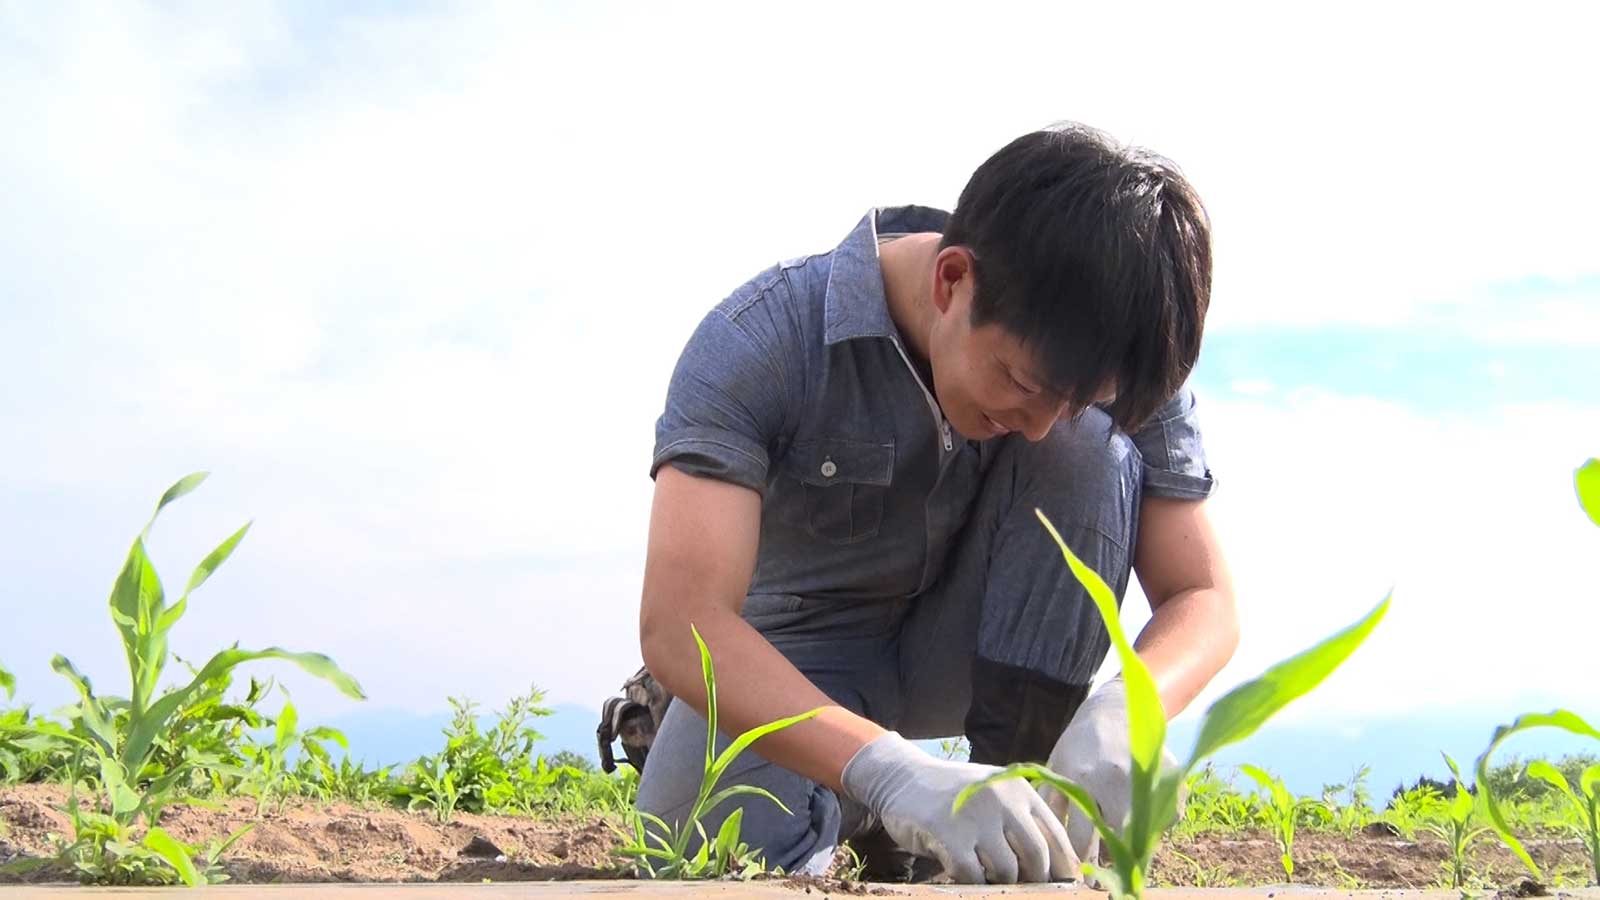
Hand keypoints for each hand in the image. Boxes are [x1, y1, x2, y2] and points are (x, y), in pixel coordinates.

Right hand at [841, 732, 1079, 883]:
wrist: (902, 777)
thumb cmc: (954, 795)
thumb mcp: (994, 795)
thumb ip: (1022, 822)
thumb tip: (1057, 870)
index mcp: (1019, 789)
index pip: (1056, 836)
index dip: (1065, 867)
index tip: (1065, 887)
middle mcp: (1002, 800)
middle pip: (1037, 858)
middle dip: (1033, 880)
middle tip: (1023, 888)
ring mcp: (975, 817)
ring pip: (1006, 871)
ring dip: (998, 882)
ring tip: (986, 875)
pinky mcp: (948, 835)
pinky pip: (972, 876)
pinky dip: (971, 882)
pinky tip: (962, 873)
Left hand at [1040, 677, 1183, 865]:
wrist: (1118, 708)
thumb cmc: (1081, 743)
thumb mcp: (1058, 766)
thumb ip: (1052, 803)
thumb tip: (1046, 843)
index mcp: (1082, 778)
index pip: (1082, 839)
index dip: (1081, 861)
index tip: (1081, 874)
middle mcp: (1116, 781)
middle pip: (1117, 842)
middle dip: (1111, 856)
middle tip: (1108, 866)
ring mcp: (1148, 779)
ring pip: (1145, 835)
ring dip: (1135, 841)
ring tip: (1123, 835)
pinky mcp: (1172, 780)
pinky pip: (1165, 820)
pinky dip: (1156, 823)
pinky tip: (1142, 811)